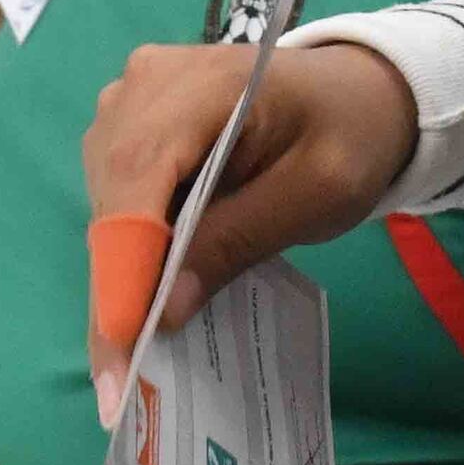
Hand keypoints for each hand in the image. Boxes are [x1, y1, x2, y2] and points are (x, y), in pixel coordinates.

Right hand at [77, 40, 421, 360]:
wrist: (355, 92)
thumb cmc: (347, 136)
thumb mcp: (318, 193)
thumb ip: (242, 239)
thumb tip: (168, 306)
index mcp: (205, 84)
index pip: (139, 174)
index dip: (123, 262)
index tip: (121, 343)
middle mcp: (148, 84)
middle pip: (113, 195)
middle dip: (115, 286)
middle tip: (120, 380)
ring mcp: (132, 101)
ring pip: (108, 202)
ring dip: (118, 274)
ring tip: (130, 354)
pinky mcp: (131, 125)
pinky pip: (119, 196)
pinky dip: (130, 252)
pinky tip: (141, 304)